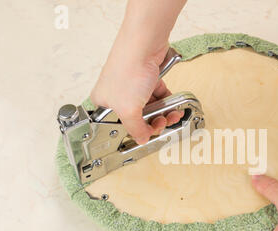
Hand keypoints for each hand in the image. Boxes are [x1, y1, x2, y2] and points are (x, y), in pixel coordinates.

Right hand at [91, 0, 185, 144]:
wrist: (145, 44)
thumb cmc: (129, 70)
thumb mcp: (129, 109)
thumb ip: (136, 128)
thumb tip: (141, 139)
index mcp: (104, 101)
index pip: (121, 124)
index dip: (138, 130)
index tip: (150, 133)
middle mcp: (116, 92)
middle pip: (138, 115)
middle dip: (154, 121)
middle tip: (164, 122)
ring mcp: (132, 84)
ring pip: (150, 105)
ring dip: (163, 112)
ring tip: (172, 114)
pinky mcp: (146, 76)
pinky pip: (157, 94)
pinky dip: (166, 100)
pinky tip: (173, 104)